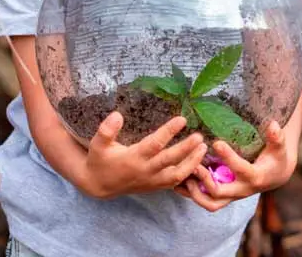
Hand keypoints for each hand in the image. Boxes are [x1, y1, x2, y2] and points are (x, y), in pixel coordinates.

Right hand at [79, 111, 207, 199]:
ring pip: (177, 175)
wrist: (99, 185)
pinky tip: (198, 162)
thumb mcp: (97, 145)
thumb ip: (106, 131)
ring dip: (192, 163)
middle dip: (186, 149)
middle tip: (199, 136)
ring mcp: (152, 180)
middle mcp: (145, 171)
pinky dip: (188, 174)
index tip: (182, 119)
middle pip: (170, 160)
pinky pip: (175, 183)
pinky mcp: (156, 186)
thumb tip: (117, 114)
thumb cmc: (100, 161)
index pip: (154, 144)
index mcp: (133, 158)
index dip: (168, 132)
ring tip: (203, 148)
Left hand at [174, 120, 296, 211]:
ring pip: (210, 203)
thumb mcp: (279, 147)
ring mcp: (232, 195)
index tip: (216, 142)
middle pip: (219, 193)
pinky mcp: (225, 196)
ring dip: (194, 193)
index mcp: (255, 177)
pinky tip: (178, 181)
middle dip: (204, 180)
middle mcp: (242, 190)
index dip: (228, 157)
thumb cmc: (277, 157)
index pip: (240, 169)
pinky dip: (191, 194)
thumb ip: (276, 137)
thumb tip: (273, 125)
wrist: (275, 175)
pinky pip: (206, 200)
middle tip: (193, 164)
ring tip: (182, 177)